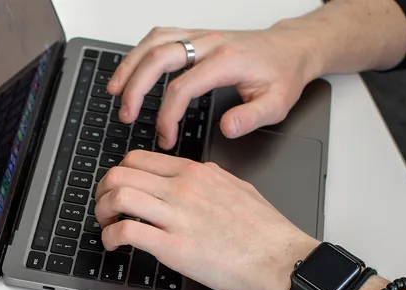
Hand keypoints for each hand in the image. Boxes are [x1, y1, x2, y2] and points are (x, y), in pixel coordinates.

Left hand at [95, 150, 316, 289]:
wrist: (279, 258)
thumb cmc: (264, 231)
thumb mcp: (236, 187)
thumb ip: (208, 179)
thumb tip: (193, 176)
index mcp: (195, 172)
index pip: (138, 159)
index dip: (118, 174)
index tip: (117, 189)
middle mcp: (182, 188)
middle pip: (120, 174)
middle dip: (102, 192)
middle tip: (104, 208)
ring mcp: (176, 216)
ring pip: (118, 197)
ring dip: (101, 212)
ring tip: (106, 226)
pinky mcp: (173, 247)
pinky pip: (126, 232)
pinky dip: (110, 238)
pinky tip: (114, 246)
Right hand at [107, 27, 316, 149]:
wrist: (291, 48)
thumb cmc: (282, 74)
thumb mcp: (277, 103)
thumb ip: (251, 118)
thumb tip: (226, 128)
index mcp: (226, 61)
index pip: (182, 88)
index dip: (167, 116)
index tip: (166, 138)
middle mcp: (209, 43)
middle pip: (158, 57)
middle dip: (136, 88)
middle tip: (125, 114)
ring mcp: (200, 36)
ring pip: (154, 41)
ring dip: (130, 65)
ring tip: (114, 90)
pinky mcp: (196, 36)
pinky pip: (160, 36)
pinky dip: (139, 52)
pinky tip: (130, 71)